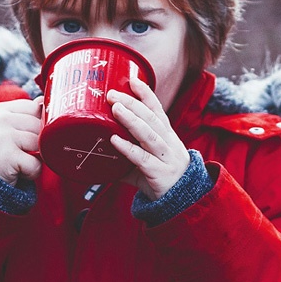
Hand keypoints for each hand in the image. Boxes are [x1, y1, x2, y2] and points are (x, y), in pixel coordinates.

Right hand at [0, 98, 42, 185]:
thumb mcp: (6, 127)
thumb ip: (24, 114)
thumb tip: (43, 100)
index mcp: (0, 110)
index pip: (34, 108)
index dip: (36, 124)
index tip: (22, 136)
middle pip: (39, 125)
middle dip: (37, 142)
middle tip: (20, 152)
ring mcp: (2, 137)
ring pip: (40, 144)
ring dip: (36, 158)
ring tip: (19, 161)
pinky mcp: (7, 157)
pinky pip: (36, 164)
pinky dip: (32, 172)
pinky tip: (19, 171)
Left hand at [108, 77, 189, 200]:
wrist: (183, 201)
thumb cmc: (160, 176)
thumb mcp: (145, 160)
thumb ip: (123, 154)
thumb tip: (97, 149)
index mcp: (165, 135)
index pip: (157, 109)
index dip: (146, 94)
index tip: (133, 80)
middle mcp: (167, 142)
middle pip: (150, 118)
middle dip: (132, 103)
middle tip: (112, 94)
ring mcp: (165, 157)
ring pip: (149, 134)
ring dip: (132, 120)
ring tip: (115, 109)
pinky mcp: (159, 173)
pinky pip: (142, 159)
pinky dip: (128, 148)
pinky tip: (114, 140)